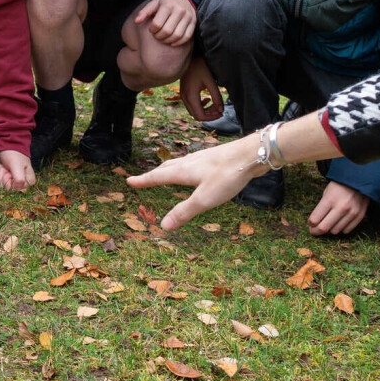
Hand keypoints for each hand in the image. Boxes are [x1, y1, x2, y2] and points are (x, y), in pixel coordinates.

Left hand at [0, 149, 34, 190]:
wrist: (8, 144)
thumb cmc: (15, 154)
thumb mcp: (17, 166)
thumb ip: (19, 179)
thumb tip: (16, 189)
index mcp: (28, 182)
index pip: (14, 190)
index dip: (9, 182)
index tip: (8, 173)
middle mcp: (20, 183)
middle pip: (5, 188)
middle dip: (2, 176)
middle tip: (5, 167)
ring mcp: (11, 181)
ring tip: (2, 165)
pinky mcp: (3, 178)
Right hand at [126, 137, 259, 229]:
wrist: (250, 154)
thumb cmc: (227, 176)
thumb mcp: (205, 199)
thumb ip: (184, 212)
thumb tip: (163, 226)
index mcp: (183, 171)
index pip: (157, 177)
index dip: (143, 181)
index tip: (129, 181)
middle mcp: (189, 162)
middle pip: (166, 168)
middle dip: (153, 174)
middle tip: (143, 179)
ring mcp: (202, 158)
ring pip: (178, 164)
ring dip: (167, 170)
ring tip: (164, 173)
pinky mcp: (213, 158)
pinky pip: (191, 163)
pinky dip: (183, 168)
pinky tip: (193, 171)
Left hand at [134, 0, 196, 47]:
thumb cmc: (165, 2)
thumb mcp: (154, 3)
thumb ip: (145, 12)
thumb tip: (136, 21)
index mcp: (168, 5)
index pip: (157, 24)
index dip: (152, 30)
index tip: (151, 30)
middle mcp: (179, 10)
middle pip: (167, 31)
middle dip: (159, 36)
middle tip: (156, 36)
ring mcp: (188, 17)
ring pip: (177, 35)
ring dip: (168, 41)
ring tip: (163, 39)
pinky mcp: (193, 22)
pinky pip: (187, 36)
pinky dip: (179, 42)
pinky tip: (172, 43)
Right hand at [178, 56, 223, 121]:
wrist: (191, 57)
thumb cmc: (201, 67)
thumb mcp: (211, 82)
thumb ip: (217, 97)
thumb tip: (221, 110)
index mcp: (191, 96)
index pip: (200, 116)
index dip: (211, 117)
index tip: (221, 113)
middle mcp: (184, 97)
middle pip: (196, 115)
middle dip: (209, 114)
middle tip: (220, 108)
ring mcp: (183, 95)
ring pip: (194, 111)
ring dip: (205, 110)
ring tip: (215, 104)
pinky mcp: (184, 92)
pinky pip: (191, 105)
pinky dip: (200, 106)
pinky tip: (207, 99)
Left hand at [309, 180, 370, 235]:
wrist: (361, 179)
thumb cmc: (340, 185)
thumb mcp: (327, 192)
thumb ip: (321, 208)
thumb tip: (315, 224)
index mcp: (330, 199)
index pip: (315, 219)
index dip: (310, 224)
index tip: (310, 224)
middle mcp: (341, 207)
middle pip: (324, 228)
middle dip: (316, 231)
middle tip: (314, 230)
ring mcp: (351, 213)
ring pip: (335, 231)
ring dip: (330, 229)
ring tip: (329, 222)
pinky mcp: (360, 216)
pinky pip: (346, 230)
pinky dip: (341, 229)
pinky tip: (339, 222)